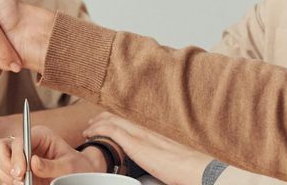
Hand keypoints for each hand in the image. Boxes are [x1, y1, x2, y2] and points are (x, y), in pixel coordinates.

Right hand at [0, 124, 101, 184]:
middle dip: (4, 163)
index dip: (16, 156)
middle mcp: (25, 144)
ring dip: (5, 174)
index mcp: (39, 136)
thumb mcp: (69, 166)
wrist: (79, 176)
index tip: (21, 173)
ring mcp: (18, 157)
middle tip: (17, 178)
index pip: (19, 141)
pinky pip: (2, 175)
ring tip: (22, 184)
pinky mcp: (16, 170)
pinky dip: (7, 182)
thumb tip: (33, 162)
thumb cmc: (77, 168)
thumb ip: (51, 165)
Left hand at [84, 112, 216, 184]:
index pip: (131, 121)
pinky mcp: (136, 143)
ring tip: (88, 129)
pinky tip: (91, 134)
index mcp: (155, 132)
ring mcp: (141, 134)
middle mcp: (148, 129)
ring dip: (98, 123)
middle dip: (103, 118)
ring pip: (113, 120)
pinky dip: (99, 130)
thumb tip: (159, 163)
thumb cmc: (190, 168)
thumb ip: (161, 156)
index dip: (116, 120)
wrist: (198, 168)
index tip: (106, 123)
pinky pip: (111, 130)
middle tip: (92, 124)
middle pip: (120, 117)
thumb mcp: (172, 158)